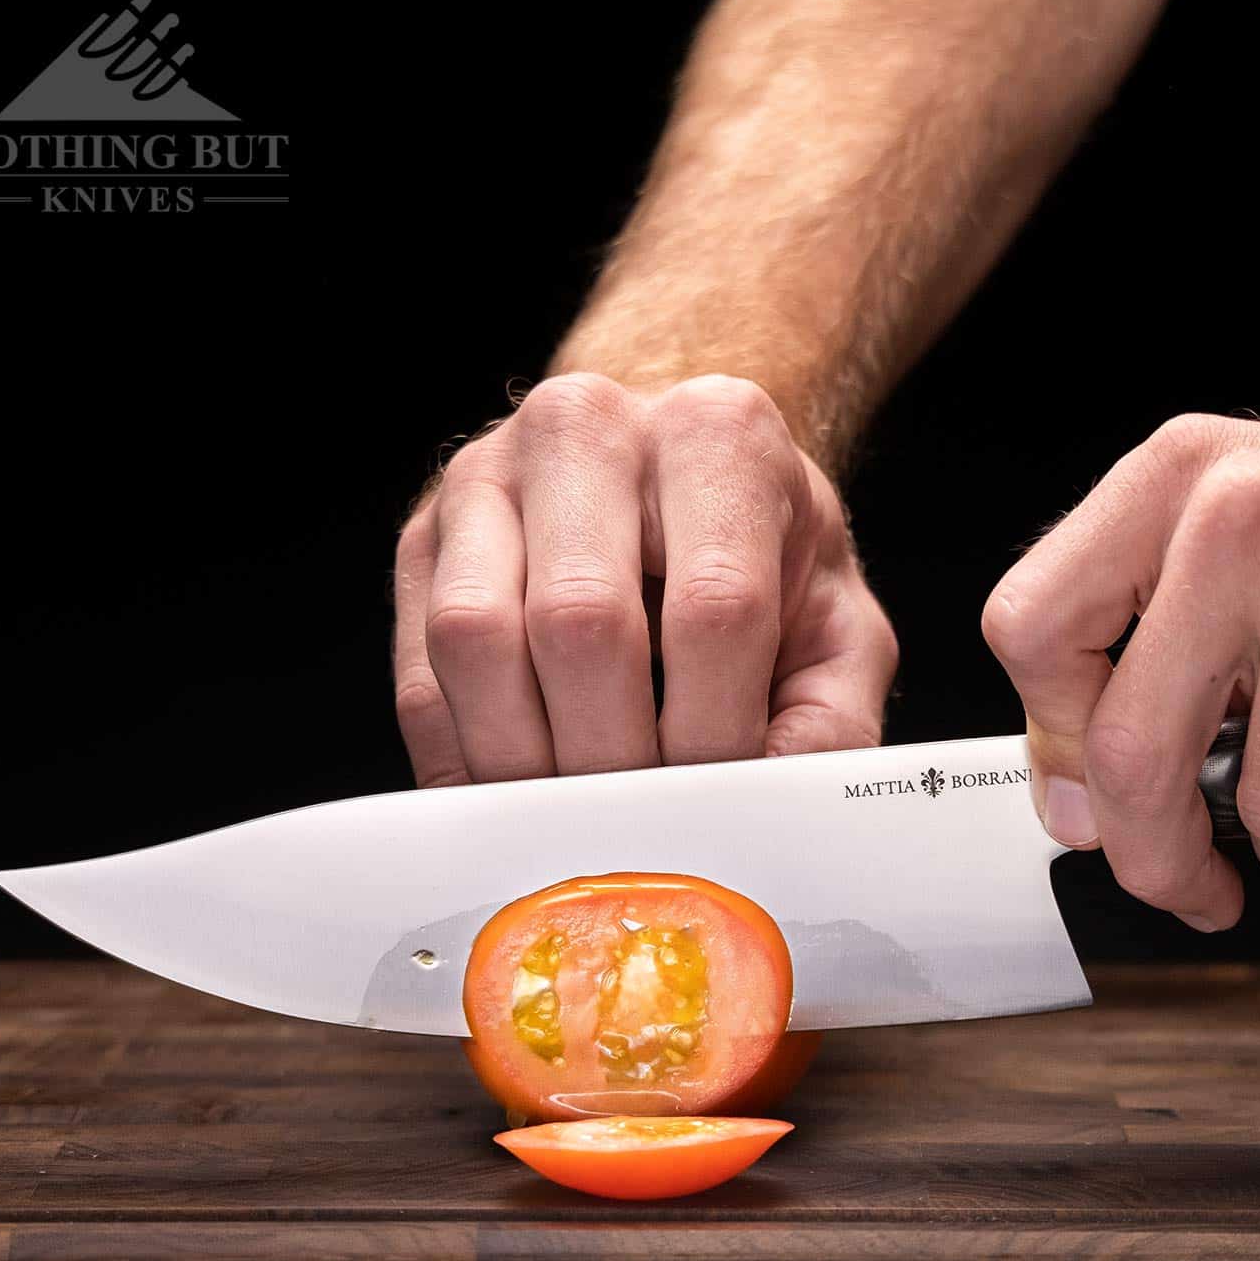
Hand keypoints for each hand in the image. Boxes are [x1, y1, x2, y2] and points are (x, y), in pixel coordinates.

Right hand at [394, 373, 896, 785]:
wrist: (679, 479)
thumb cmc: (764, 559)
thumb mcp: (837, 626)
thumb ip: (829, 722)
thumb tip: (769, 814)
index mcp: (717, 433)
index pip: (714, 605)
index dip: (714, 733)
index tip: (717, 804)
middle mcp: (588, 429)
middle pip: (581, 621)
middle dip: (613, 760)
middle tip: (644, 831)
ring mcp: (487, 478)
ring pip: (477, 641)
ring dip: (527, 764)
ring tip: (582, 823)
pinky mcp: (423, 542)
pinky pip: (422, 677)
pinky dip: (468, 763)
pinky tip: (521, 802)